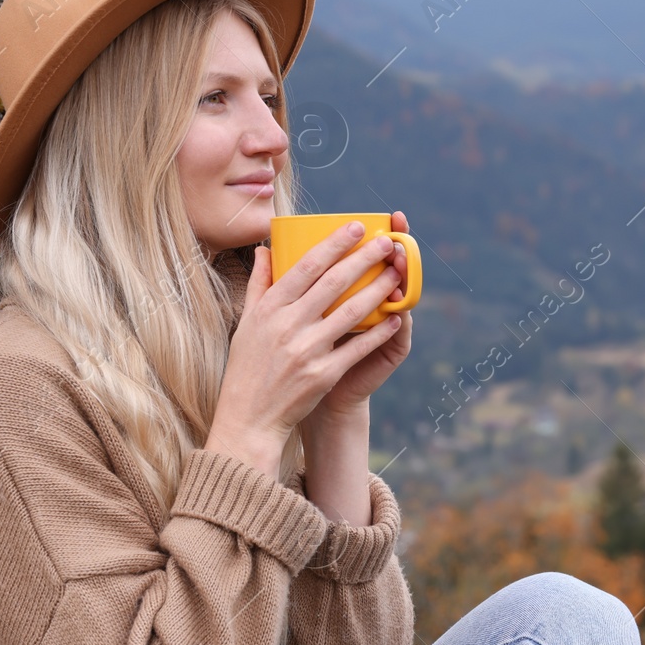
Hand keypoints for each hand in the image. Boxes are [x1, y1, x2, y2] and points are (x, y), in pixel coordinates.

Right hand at [204, 217, 407, 471]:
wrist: (249, 418)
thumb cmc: (248, 367)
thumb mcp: (247, 323)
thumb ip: (259, 284)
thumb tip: (264, 249)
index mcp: (269, 308)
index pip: (306, 266)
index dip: (334, 244)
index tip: (356, 226)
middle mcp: (287, 325)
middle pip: (333, 283)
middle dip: (364, 258)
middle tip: (387, 242)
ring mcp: (306, 351)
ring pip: (351, 312)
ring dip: (379, 290)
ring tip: (398, 274)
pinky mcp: (323, 375)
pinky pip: (358, 347)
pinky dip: (378, 331)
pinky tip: (394, 317)